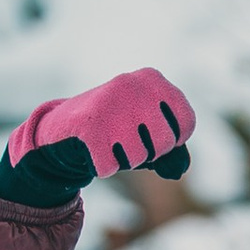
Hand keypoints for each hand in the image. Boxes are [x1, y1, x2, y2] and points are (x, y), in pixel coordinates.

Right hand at [0, 66, 196, 206]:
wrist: (64, 128)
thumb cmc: (118, 131)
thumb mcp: (152, 134)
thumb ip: (174, 150)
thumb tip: (179, 170)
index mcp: (152, 79)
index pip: (186, 122)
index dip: (172, 140)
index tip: (152, 132)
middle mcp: (130, 84)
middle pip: (163, 143)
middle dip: (148, 152)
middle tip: (125, 137)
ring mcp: (107, 103)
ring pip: (137, 157)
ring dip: (124, 160)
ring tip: (108, 141)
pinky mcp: (86, 126)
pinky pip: (110, 167)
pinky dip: (102, 166)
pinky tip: (91, 148)